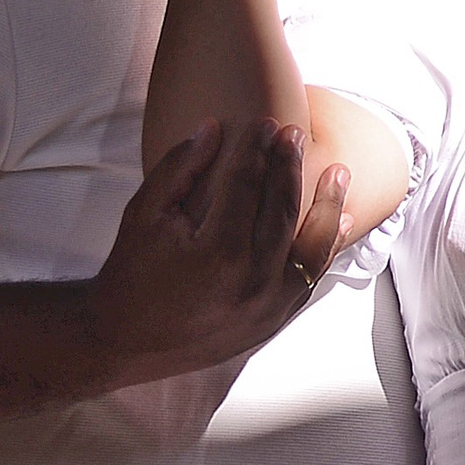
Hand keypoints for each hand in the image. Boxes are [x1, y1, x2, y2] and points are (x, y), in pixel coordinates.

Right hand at [84, 119, 349, 378]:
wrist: (123, 342)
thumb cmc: (130, 272)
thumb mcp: (143, 214)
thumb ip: (180, 168)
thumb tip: (214, 127)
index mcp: (218, 252)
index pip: (246, 186)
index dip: (257, 150)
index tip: (265, 123)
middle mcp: (252, 282)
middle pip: (282, 210)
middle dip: (290, 167)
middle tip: (294, 135)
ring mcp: (268, 306)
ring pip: (311, 248)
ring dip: (328, 206)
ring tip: (339, 172)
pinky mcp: (274, 321)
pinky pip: (310, 278)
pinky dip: (326, 248)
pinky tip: (340, 220)